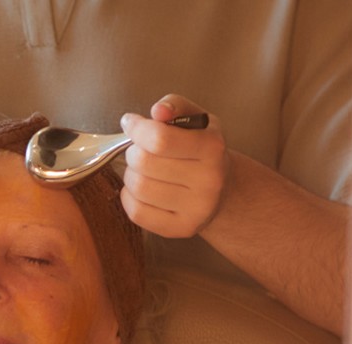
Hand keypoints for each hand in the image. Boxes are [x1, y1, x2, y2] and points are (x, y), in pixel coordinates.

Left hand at [119, 94, 228, 237]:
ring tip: (143, 169)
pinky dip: (129, 197)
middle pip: (144, 162)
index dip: (136, 128)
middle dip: (133, 151)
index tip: (130, 123)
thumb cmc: (200, 150)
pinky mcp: (181, 229)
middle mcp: (209, 181)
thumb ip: (175, 106)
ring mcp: (197, 209)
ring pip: (137, 187)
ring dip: (130, 174)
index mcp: (212, 148)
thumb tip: (158, 111)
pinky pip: (136, 212)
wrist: (222, 190)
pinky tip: (141, 189)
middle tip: (140, 150)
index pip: (159, 138)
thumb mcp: (196, 119)